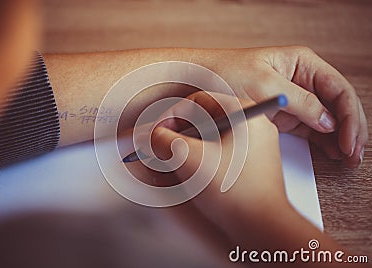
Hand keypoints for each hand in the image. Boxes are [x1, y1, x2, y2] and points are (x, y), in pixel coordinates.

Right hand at [145, 91, 354, 265]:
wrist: (263, 228)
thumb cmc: (234, 192)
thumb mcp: (191, 160)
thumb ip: (164, 141)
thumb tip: (152, 136)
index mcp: (243, 113)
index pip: (198, 101)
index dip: (171, 115)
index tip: (157, 131)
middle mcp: (251, 124)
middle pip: (204, 119)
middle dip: (177, 133)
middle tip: (160, 146)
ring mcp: (253, 144)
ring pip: (209, 136)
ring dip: (185, 146)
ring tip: (169, 161)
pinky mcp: (250, 162)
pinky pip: (218, 151)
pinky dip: (199, 157)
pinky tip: (186, 171)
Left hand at [211, 46, 367, 167]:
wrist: (195, 82)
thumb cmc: (224, 74)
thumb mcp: (262, 85)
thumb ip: (299, 101)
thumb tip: (329, 121)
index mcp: (301, 63)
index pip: (338, 89)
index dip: (348, 116)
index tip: (348, 140)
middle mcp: (301, 80)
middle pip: (337, 105)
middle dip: (349, 129)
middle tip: (353, 154)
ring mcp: (292, 99)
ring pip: (326, 119)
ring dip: (338, 138)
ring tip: (347, 159)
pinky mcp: (282, 114)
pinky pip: (309, 127)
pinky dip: (321, 140)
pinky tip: (330, 152)